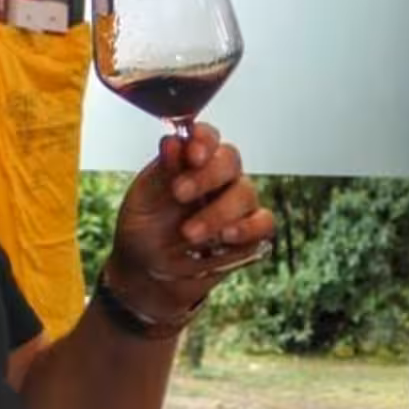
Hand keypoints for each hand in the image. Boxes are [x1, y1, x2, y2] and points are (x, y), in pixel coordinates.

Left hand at [105, 122, 275, 315]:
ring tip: (190, 233)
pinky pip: (263, 224)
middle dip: (206, 176)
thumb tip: (172, 141)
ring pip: (246, 193)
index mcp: (193, 162)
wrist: (147, 271)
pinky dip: (247, 229)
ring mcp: (237, 205)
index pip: (207, 138)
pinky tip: (225, 238)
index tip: (191, 154)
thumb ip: (162, 171)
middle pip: (230, 160)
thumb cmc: (145, 227)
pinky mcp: (250, 234)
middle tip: (179, 194)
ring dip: (218, 212)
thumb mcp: (144, 198)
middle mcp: (220, 178)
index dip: (204, 140)